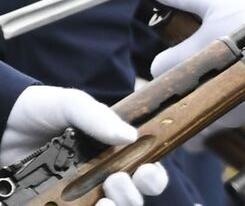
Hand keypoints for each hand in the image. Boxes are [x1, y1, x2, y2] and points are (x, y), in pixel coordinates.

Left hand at [0, 85, 168, 203]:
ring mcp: (71, 198)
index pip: (143, 172)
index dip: (152, 177)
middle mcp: (95, 179)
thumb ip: (99, 117)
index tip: (145, 171)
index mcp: (110, 154)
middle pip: (130, 200)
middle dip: (132, 196)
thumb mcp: (71, 104)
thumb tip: (131, 136)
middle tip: (117, 181)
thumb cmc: (37, 110)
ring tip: (102, 202)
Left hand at [148, 0, 244, 127]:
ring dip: (216, 78)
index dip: (174, 49)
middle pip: (182, 80)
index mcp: (184, 64)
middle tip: (221, 45)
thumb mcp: (220, 2)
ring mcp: (216, 107)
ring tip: (241, 57)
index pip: (158, 65)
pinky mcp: (238, 117)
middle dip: (196, 64)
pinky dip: (236, 91)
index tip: (193, 39)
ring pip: (205, 93)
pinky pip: (227, 104)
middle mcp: (194, 92)